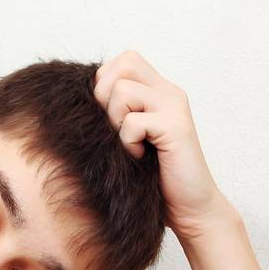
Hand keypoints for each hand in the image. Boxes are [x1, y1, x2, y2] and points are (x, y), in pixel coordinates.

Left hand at [93, 50, 234, 243]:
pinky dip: (128, 142)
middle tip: (116, 128)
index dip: (106, 83)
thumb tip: (78, 99)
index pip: (124, 60)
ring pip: (123, 91)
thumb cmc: (154, 178)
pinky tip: (139, 156)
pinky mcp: (176, 128)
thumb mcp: (129, 137)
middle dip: (107, 96)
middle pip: (124, 64)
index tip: (110, 118)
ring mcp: (174, 108)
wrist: (189, 209)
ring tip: (129, 144)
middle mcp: (169, 92)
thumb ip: (115, 113)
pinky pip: (133, 122)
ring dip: (116, 121)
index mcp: (158, 91)